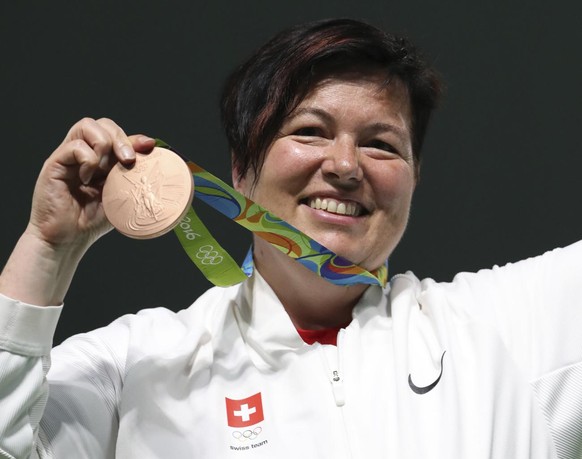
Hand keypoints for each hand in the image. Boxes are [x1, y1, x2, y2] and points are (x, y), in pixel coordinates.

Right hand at [27, 118, 154, 249]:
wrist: (67, 240)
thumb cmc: (92, 221)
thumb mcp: (120, 196)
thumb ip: (132, 177)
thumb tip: (154, 160)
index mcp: (101, 161)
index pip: (117, 136)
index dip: (134, 138)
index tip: (150, 147)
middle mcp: (84, 154)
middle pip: (103, 124)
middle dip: (121, 138)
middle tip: (129, 160)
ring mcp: (69, 157)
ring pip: (87, 126)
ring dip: (104, 144)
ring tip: (105, 170)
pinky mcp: (55, 163)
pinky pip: (75, 146)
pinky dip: (88, 160)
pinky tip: (87, 180)